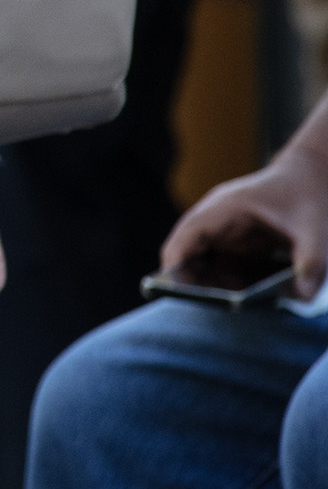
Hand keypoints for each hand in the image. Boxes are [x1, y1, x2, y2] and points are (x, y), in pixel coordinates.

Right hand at [160, 137, 327, 301]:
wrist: (313, 178)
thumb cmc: (309, 196)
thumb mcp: (315, 231)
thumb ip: (310, 263)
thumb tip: (301, 298)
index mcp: (225, 208)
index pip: (188, 234)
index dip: (176, 262)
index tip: (174, 290)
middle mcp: (216, 220)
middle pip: (187, 253)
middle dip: (192, 281)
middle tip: (207, 310)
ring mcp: (223, 232)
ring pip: (201, 263)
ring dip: (211, 285)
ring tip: (230, 310)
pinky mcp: (235, 243)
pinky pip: (220, 267)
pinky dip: (227, 284)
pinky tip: (245, 301)